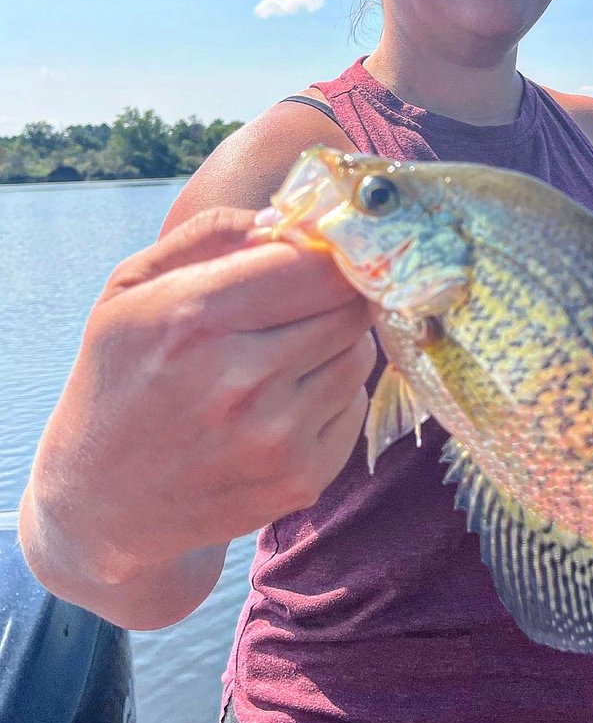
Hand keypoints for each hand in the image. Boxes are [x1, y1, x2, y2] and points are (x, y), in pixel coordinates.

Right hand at [22, 206, 374, 593]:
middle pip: (349, 307)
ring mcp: (276, 438)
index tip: (316, 255)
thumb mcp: (132, 289)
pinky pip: (355, 406)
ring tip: (282, 356)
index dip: (326, 252)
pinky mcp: (303, 479)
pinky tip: (282, 403)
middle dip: (333, 296)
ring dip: (334, 345)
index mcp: (191, 319)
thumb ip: (211, 234)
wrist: (102, 506)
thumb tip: (289, 216)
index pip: (316, 265)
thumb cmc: (119, 379)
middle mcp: (239, 382)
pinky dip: (332, 395)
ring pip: (359, 355)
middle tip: (300, 304)